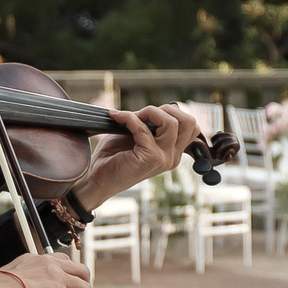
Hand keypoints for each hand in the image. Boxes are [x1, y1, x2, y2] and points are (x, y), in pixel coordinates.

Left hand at [72, 103, 203, 210]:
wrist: (96, 179)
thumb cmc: (113, 157)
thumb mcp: (137, 136)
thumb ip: (150, 123)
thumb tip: (154, 109)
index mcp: (173, 152)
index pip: (191, 125)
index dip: (173, 113)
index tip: (149, 115)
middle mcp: (172, 157)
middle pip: (189, 122)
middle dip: (166, 110)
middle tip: (143, 114)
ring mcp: (163, 159)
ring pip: (171, 123)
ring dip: (149, 112)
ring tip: (130, 116)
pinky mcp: (149, 158)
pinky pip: (143, 129)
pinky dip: (129, 118)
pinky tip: (117, 118)